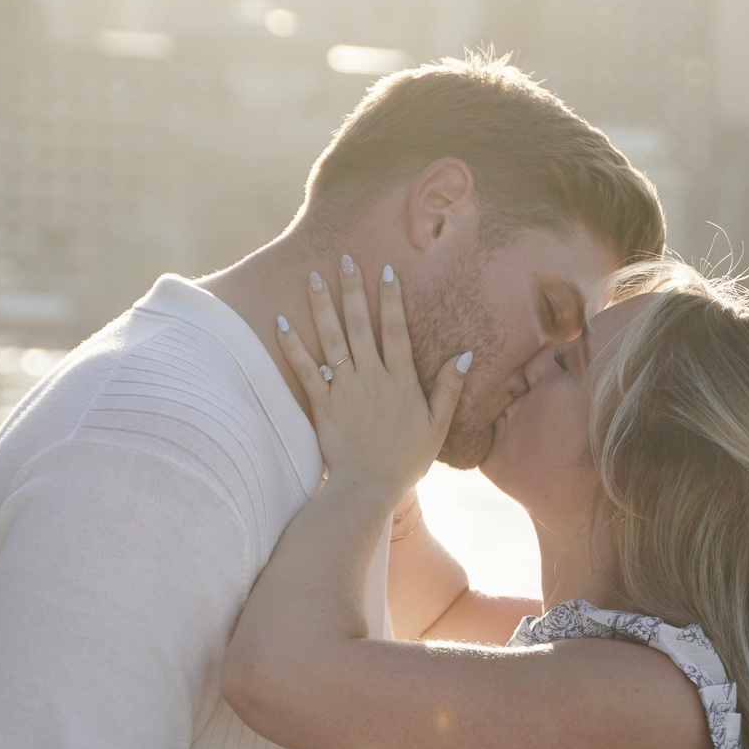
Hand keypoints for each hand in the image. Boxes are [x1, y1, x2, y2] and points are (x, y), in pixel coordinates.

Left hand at [277, 256, 468, 498]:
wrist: (368, 489)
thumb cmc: (405, 460)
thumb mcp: (437, 426)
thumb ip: (449, 388)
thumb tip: (466, 354)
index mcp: (401, 381)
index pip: (396, 331)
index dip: (391, 300)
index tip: (385, 271)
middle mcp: (372, 378)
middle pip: (361, 326)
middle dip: (353, 290)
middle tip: (345, 259)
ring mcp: (345, 390)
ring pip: (333, 340)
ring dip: (322, 307)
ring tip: (314, 277)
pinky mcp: (322, 405)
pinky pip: (305, 370)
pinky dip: (293, 347)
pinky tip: (281, 323)